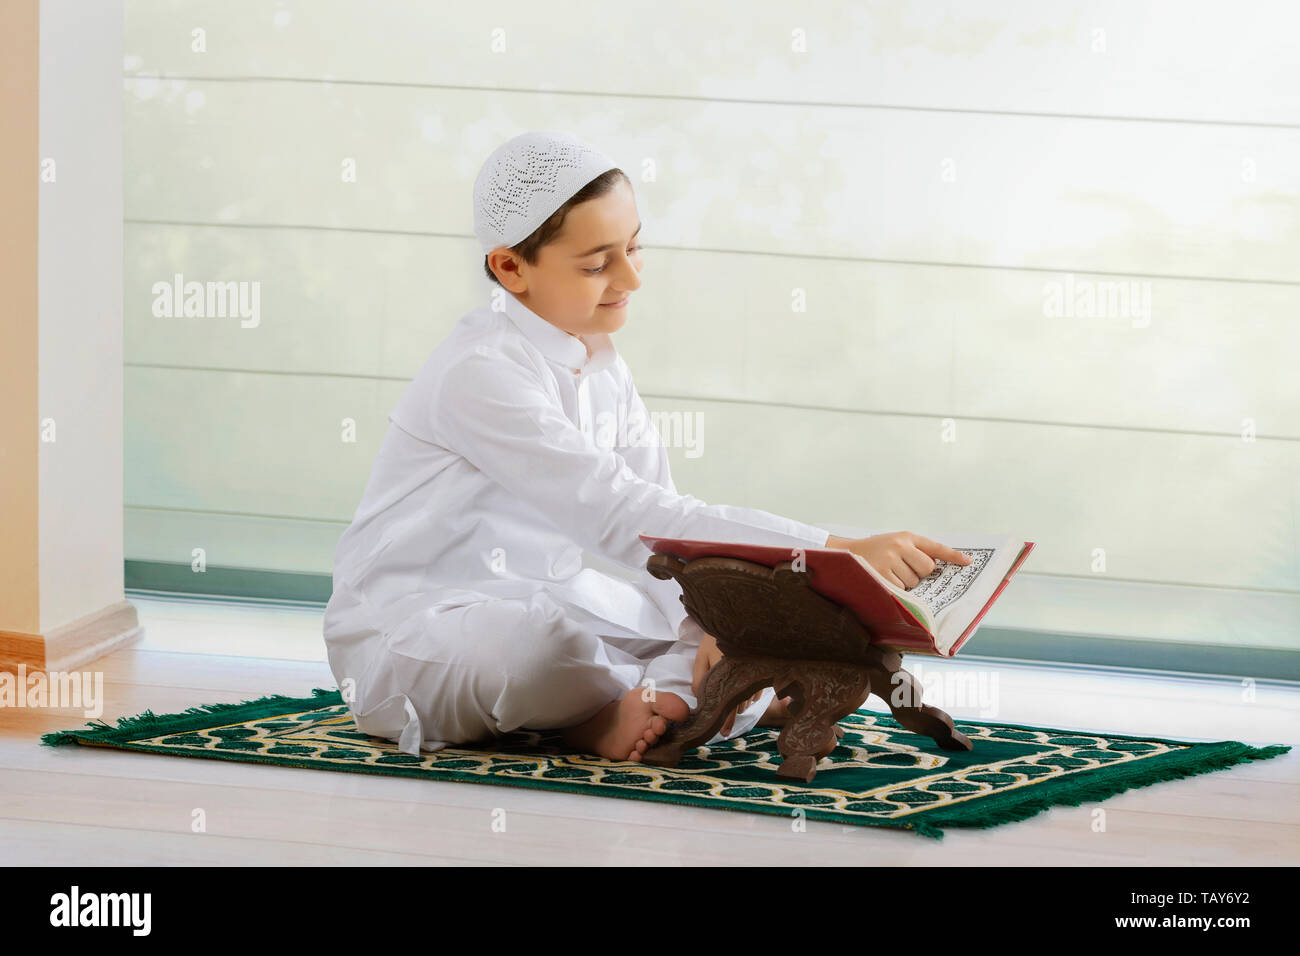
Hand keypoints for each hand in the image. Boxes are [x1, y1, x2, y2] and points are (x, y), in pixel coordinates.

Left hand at [691, 632, 762, 735]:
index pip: (729, 704)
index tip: (724, 733)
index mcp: (726, 673)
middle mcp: (743, 675)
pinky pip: (756, 694)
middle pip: (740, 705)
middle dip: (732, 715)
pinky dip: (748, 697)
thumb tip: (700, 702)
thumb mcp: (701, 659)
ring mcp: (754, 675)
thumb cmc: (712, 642)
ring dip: (739, 705)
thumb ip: (698, 681)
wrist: (731, 625)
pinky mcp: (760, 673)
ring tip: (731, 702)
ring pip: (747, 701)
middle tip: (725, 727)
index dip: (727, 720)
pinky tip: (742, 693)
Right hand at [825, 530, 971, 589]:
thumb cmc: (875, 551)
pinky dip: (895, 589)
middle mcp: (899, 546)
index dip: (952, 556)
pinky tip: (883, 579)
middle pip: (927, 568)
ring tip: (888, 573)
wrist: (845, 554)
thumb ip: (915, 551)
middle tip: (902, 568)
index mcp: (905, 537)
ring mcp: (889, 560)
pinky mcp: (881, 575)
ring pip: (914, 581)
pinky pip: (901, 589)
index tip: (968, 562)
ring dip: (905, 582)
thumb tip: (937, 566)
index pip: (934, 547)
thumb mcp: (895, 544)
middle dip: (919, 573)